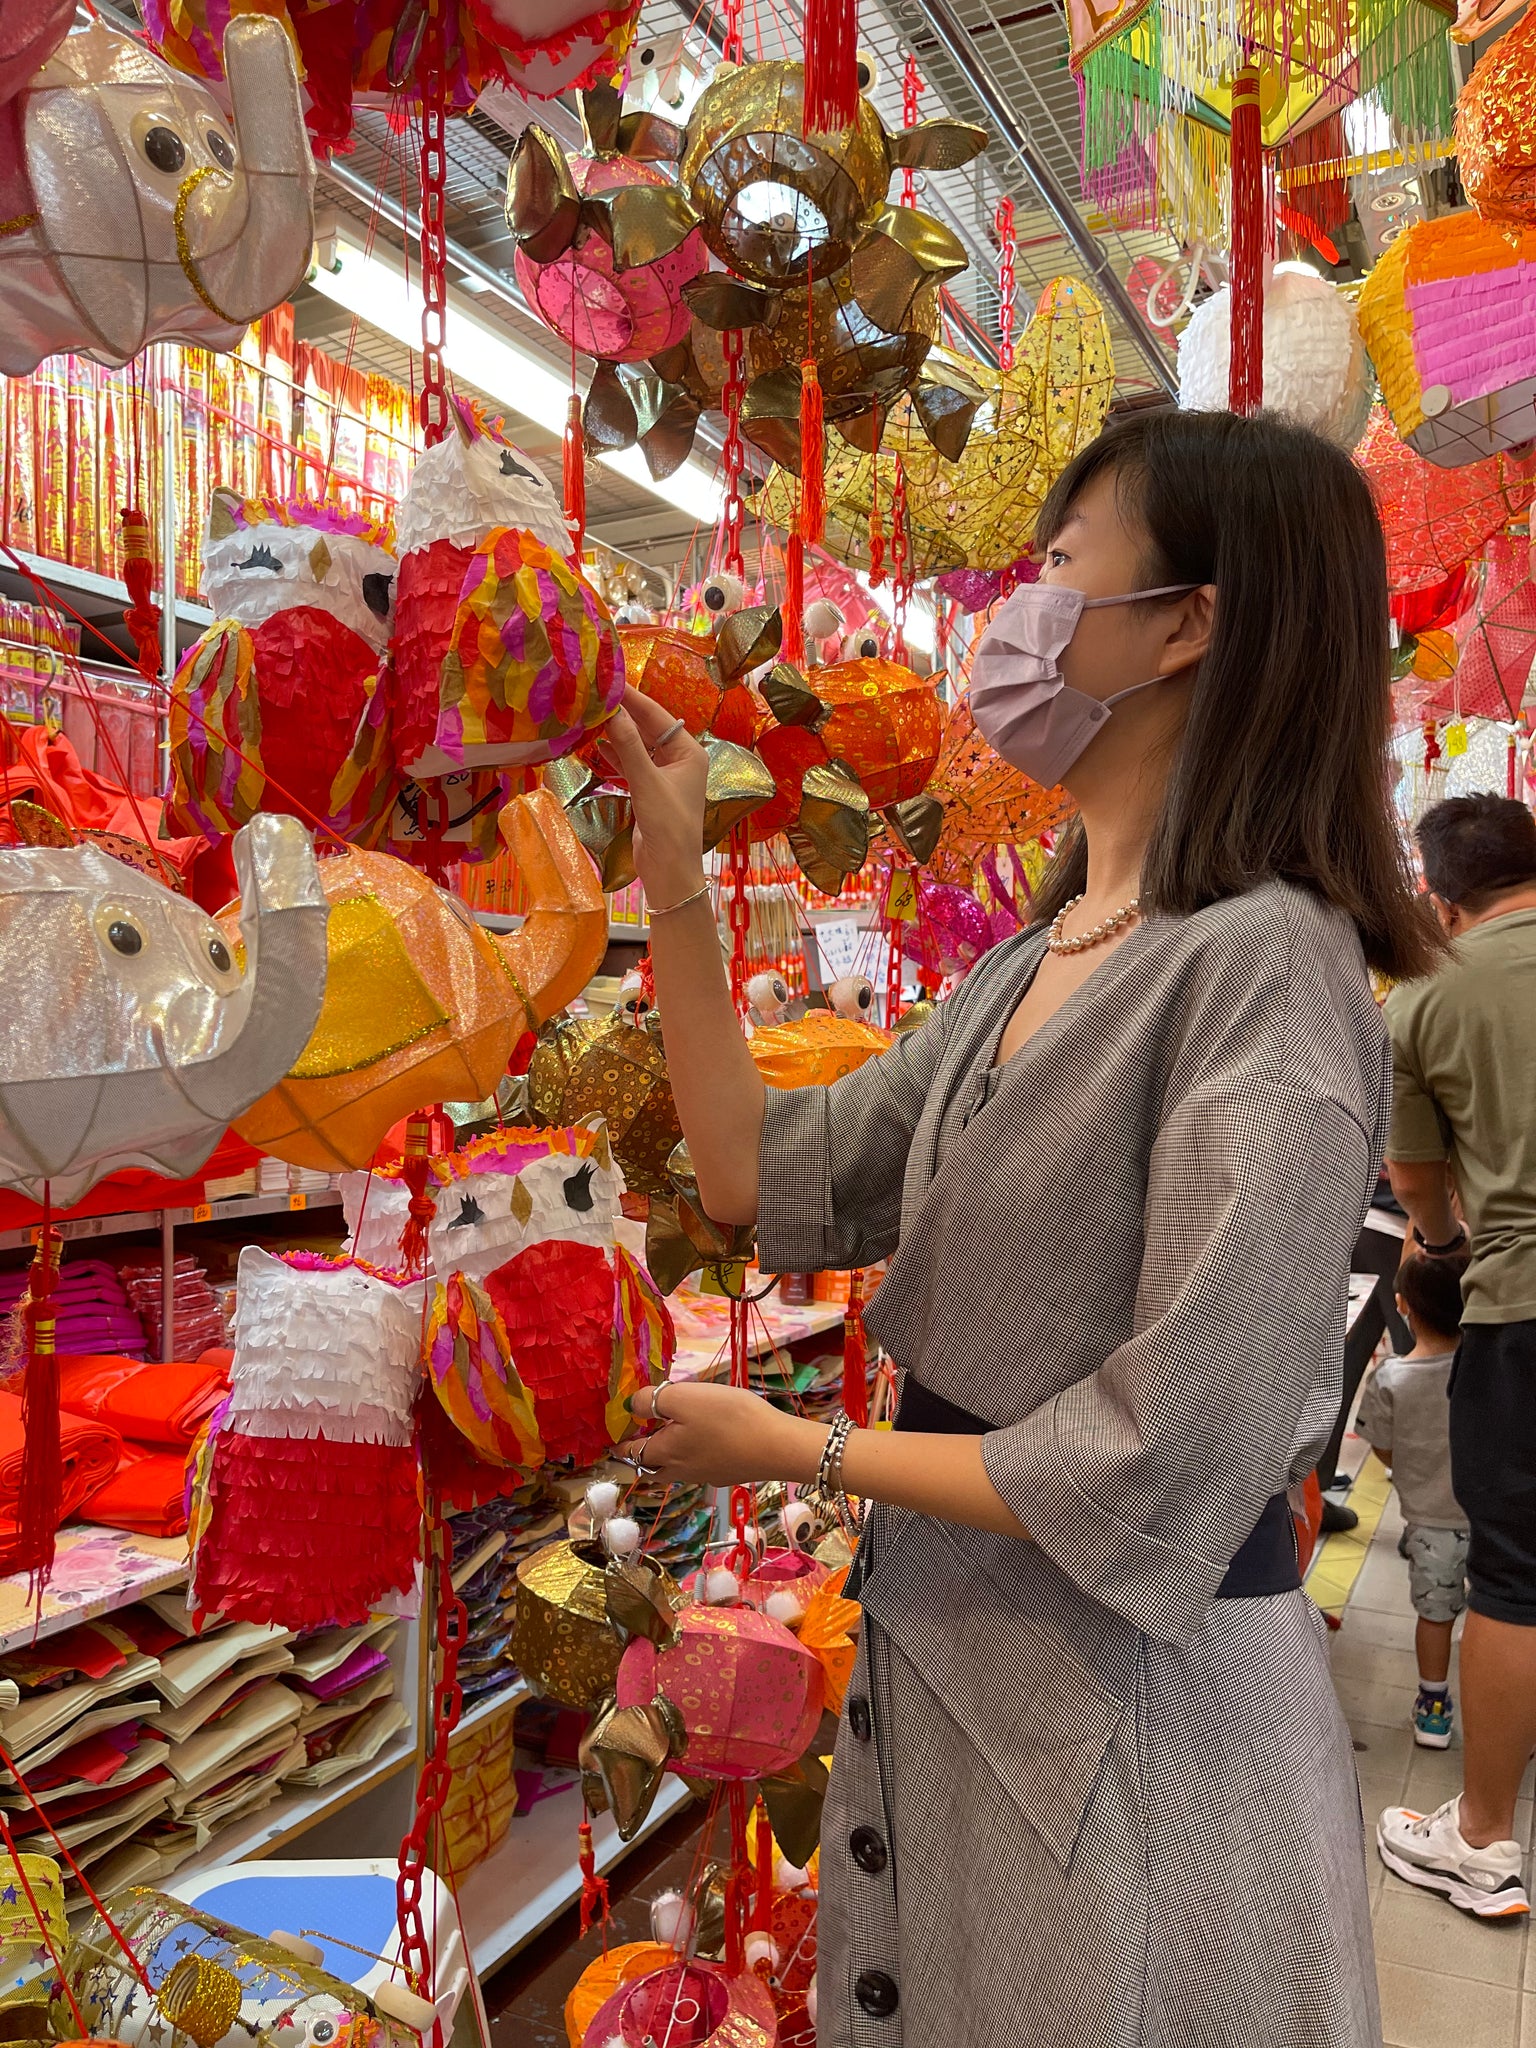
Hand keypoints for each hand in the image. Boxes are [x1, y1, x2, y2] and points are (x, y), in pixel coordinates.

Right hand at [599, 687, 709, 907]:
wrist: (669, 872)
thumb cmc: (668, 827)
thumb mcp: (647, 783)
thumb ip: (629, 746)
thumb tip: (612, 711)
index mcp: (689, 752)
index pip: (658, 716)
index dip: (633, 699)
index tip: (609, 680)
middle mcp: (679, 760)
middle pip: (647, 728)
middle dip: (622, 715)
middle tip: (594, 696)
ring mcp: (664, 776)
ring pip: (637, 746)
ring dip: (616, 735)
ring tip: (590, 717)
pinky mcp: (650, 792)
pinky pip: (631, 765)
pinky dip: (615, 756)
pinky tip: (596, 746)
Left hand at [621, 1379, 822, 1489]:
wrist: (777, 1447)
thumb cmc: (728, 1419)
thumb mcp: (685, 1398)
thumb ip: (652, 1401)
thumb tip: (630, 1406)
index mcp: (665, 1453)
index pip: (632, 1452)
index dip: (620, 1444)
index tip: (613, 1437)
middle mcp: (681, 1470)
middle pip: (652, 1468)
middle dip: (641, 1456)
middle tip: (638, 1439)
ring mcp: (706, 1475)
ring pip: (675, 1469)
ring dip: (667, 1457)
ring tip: (670, 1436)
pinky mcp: (727, 1472)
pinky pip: (698, 1466)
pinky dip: (691, 1455)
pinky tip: (705, 1440)